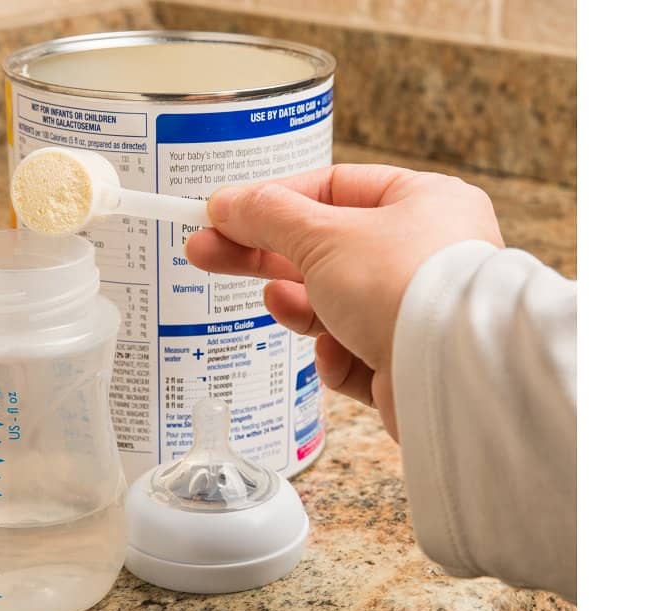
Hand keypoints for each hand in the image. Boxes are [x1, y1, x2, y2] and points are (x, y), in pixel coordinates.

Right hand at [185, 164, 502, 441]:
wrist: (452, 375)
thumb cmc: (404, 283)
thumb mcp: (322, 235)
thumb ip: (268, 216)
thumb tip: (225, 202)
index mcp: (422, 202)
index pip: (334, 188)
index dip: (274, 201)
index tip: (224, 214)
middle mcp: (427, 253)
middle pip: (326, 247)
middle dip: (265, 254)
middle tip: (205, 253)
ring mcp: (417, 310)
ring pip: (337, 304)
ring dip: (301, 306)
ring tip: (276, 303)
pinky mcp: (408, 363)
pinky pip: (355, 352)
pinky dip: (336, 354)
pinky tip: (336, 353)